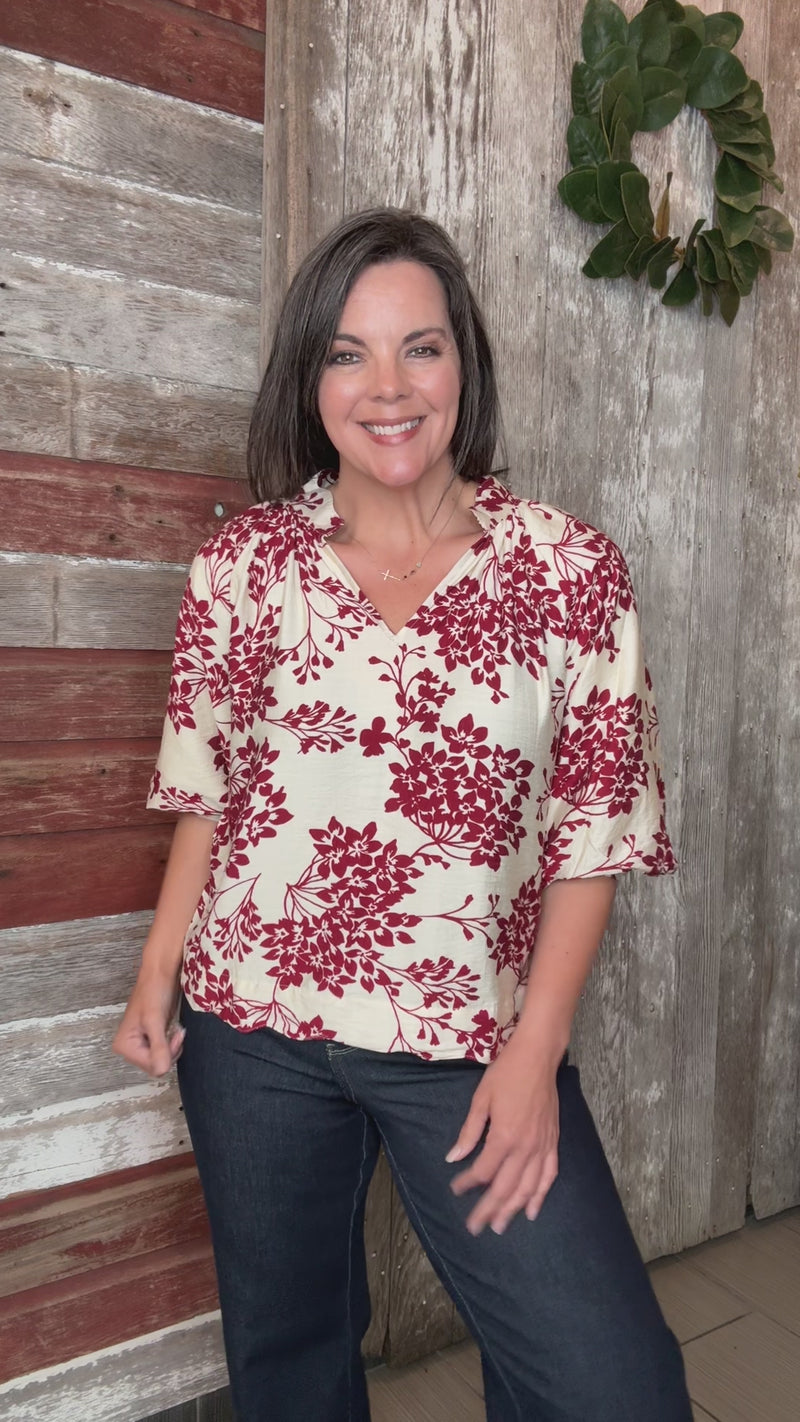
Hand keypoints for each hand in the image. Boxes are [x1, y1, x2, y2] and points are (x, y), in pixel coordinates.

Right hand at [112, 970, 183, 1077]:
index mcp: (123, 1045)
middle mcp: (128, 1048)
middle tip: (176, 1032)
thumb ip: (158, 1047)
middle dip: (169, 1051)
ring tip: (175, 1030)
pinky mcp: (149, 1039)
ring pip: (161, 1060)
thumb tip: (161, 1070)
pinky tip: (173, 1030)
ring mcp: (139, 1044)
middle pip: (155, 1066)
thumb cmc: (154, 991)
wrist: (161, 974)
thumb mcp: (155, 1020)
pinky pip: (163, 1052)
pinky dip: (171, 1044)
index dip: (166, 1054)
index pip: (151, 1067)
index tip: (174, 1035)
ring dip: (172, 1047)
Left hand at [446, 1035, 559, 1234]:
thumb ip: (469, 1132)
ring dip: (513, 1209)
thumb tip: (454, 1158)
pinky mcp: (553, 1142)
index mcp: (504, 1136)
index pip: (483, 1171)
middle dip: (489, 1210)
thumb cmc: (506, 1074)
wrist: (538, 1057)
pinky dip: (541, 1195)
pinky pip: (549, 1175)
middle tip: (475, 1228)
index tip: (455, 1189)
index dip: (467, 1183)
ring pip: (528, 1188)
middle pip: (505, 1187)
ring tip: (500, 1227)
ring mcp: (542, 1146)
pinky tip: (532, 1210)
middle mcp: (525, 1147)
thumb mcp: (481, 1099)